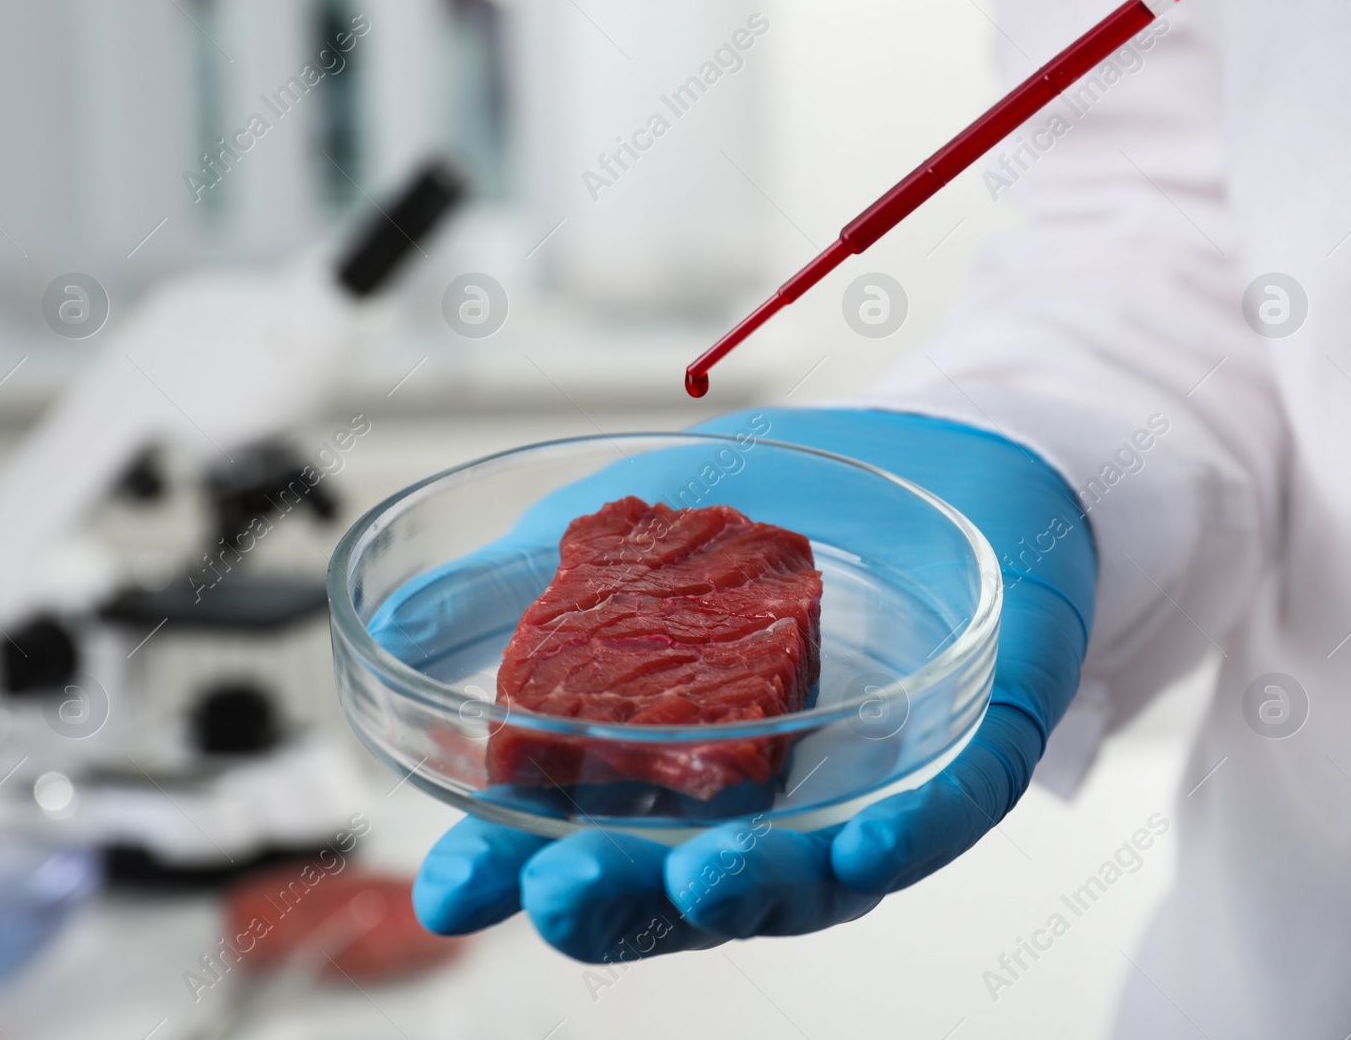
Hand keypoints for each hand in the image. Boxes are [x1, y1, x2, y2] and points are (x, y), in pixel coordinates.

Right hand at [388, 408, 1095, 960]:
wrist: (915, 451)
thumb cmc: (770, 514)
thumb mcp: (615, 545)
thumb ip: (506, 590)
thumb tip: (388, 629)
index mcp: (667, 772)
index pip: (577, 843)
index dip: (514, 875)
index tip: (451, 891)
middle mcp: (754, 804)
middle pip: (675, 891)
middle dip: (617, 900)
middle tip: (560, 887)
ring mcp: (858, 794)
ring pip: (802, 882)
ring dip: (747, 890)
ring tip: (698, 879)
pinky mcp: (961, 760)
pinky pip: (939, 821)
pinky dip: (903, 838)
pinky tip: (865, 841)